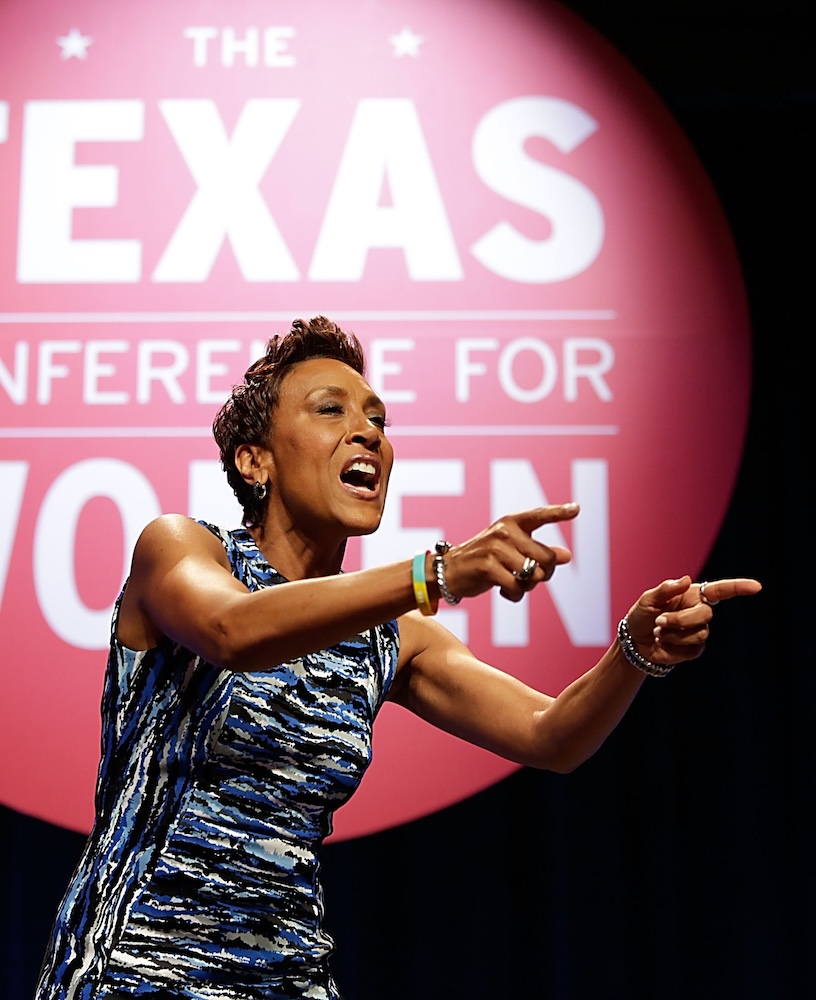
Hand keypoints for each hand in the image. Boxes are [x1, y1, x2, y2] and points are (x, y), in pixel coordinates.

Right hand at [441, 504, 578, 603]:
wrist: (449, 571)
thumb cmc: (485, 560)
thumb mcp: (512, 551)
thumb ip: (538, 551)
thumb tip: (567, 555)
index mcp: (511, 522)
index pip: (539, 515)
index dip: (559, 512)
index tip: (577, 509)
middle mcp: (505, 531)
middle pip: (547, 558)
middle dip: (544, 574)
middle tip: (529, 579)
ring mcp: (495, 548)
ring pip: (534, 575)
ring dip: (528, 587)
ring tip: (514, 583)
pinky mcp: (487, 566)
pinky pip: (517, 588)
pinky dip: (515, 595)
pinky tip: (504, 591)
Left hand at [624, 576, 761, 665]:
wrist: (635, 641)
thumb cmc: (642, 615)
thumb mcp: (647, 600)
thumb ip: (665, 590)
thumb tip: (686, 580)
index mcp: (692, 595)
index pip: (720, 591)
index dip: (739, 588)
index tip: (756, 587)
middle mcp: (699, 612)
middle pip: (706, 615)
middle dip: (680, 620)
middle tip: (658, 622)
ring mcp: (700, 631)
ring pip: (699, 634)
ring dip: (673, 634)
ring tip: (658, 632)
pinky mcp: (695, 649)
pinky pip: (692, 650)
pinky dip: (672, 647)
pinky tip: (662, 643)